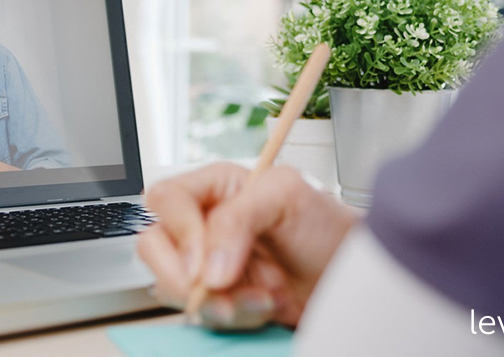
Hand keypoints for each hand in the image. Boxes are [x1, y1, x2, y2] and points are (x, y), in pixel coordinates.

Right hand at [137, 163, 357, 328]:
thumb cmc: (325, 226)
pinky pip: (199, 313)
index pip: (166, 199)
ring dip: (214, 301)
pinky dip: (230, 317)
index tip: (203, 264)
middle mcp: (203, 223)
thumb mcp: (286, 196)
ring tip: (259, 298)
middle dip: (181, 275)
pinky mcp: (218, 297)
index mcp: (213, 187)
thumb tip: (207, 265)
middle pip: (154, 244)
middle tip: (215, 289)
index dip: (179, 231)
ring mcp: (207, 263)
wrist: (349, 278)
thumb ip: (238, 218)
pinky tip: (262, 307)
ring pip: (172, 285)